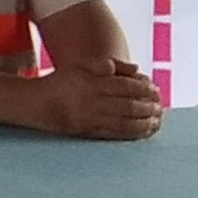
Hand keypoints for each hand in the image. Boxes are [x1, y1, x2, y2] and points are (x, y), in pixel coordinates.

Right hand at [28, 58, 164, 140]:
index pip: (125, 86)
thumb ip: (108, 64)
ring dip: (145, 122)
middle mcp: (93, 102)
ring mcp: (91, 118)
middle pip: (128, 105)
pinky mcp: (89, 132)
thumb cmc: (63, 82)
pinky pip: (115, 134)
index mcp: (92, 83)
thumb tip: (136, 69)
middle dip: (148, 107)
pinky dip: (133, 133)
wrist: (37, 103)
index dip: (144, 89)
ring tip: (157, 120)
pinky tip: (145, 131)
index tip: (155, 90)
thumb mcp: (81, 65)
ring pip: (125, 122)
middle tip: (160, 107)